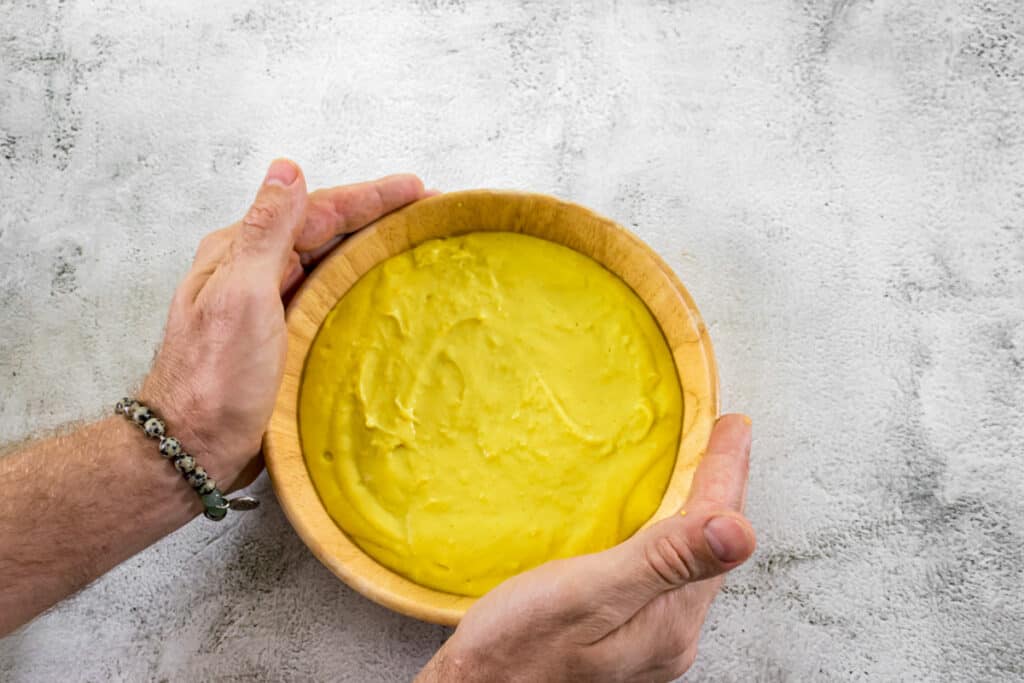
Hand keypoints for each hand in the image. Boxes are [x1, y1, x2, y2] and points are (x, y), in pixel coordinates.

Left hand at [142, 159, 430, 491]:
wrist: (194, 448)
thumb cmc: (215, 378)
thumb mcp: (242, 295)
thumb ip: (267, 231)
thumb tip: (286, 169)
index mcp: (242, 252)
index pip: (315, 209)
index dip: (368, 197)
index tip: (416, 188)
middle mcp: (255, 272)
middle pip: (324, 231)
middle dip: (375, 215)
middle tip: (425, 209)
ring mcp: (269, 305)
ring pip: (328, 262)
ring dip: (369, 246)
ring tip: (411, 240)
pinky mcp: (282, 338)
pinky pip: (327, 296)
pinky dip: (357, 283)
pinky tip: (378, 288)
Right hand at [420, 414, 754, 682]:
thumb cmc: (517, 649)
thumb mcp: (589, 594)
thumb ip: (665, 561)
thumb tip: (740, 530)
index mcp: (670, 620)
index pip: (716, 532)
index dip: (726, 472)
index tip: (732, 426)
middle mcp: (670, 634)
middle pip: (709, 547)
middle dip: (720, 487)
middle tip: (724, 436)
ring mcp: (649, 641)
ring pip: (688, 561)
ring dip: (696, 511)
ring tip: (700, 469)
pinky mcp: (624, 638)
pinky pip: (663, 576)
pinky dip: (669, 536)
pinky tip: (656, 524)